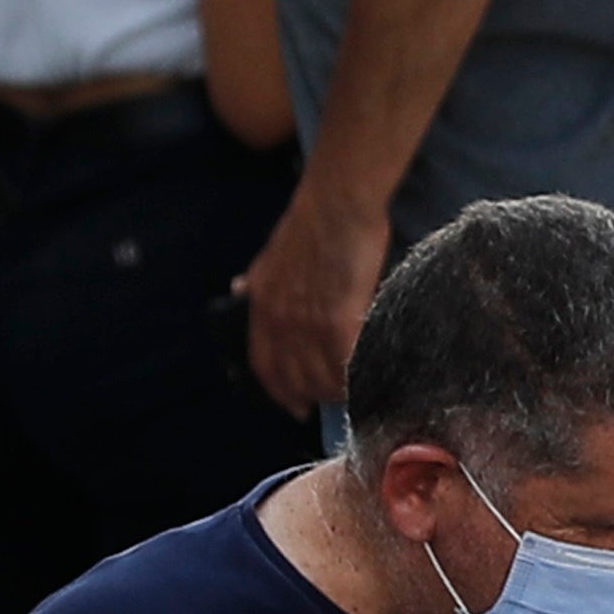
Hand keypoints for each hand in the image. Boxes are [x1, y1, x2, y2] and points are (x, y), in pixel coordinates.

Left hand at [237, 180, 384, 414]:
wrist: (337, 206)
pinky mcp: (338, 321)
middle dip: (313, 396)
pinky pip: (347, 364)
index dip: (280, 391)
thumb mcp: (269, 257)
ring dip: (340, 389)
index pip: (264, 365)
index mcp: (261, 308)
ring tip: (359, 389)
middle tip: (334, 401)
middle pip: (294, 379)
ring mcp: (307, 324)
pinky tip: (372, 375)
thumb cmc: (312, 225)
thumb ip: (259, 282)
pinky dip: (358, 375)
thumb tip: (241, 290)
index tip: (295, 406)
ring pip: (321, 377)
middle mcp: (279, 322)